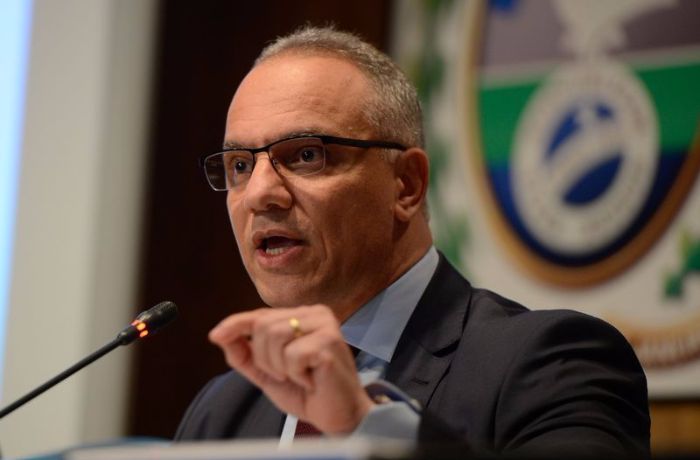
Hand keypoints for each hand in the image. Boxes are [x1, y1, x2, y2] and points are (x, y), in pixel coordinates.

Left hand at [209, 305, 373, 433]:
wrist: (338, 416)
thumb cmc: (307, 392)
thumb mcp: (267, 373)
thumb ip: (245, 354)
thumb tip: (220, 335)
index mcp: (301, 316)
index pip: (260, 315)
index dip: (235, 324)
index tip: (215, 335)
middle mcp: (314, 313)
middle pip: (263, 326)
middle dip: (265, 358)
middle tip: (285, 375)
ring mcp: (324, 324)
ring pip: (275, 336)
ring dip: (279, 366)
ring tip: (299, 376)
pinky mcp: (331, 340)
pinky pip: (293, 354)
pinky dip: (296, 374)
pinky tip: (312, 379)